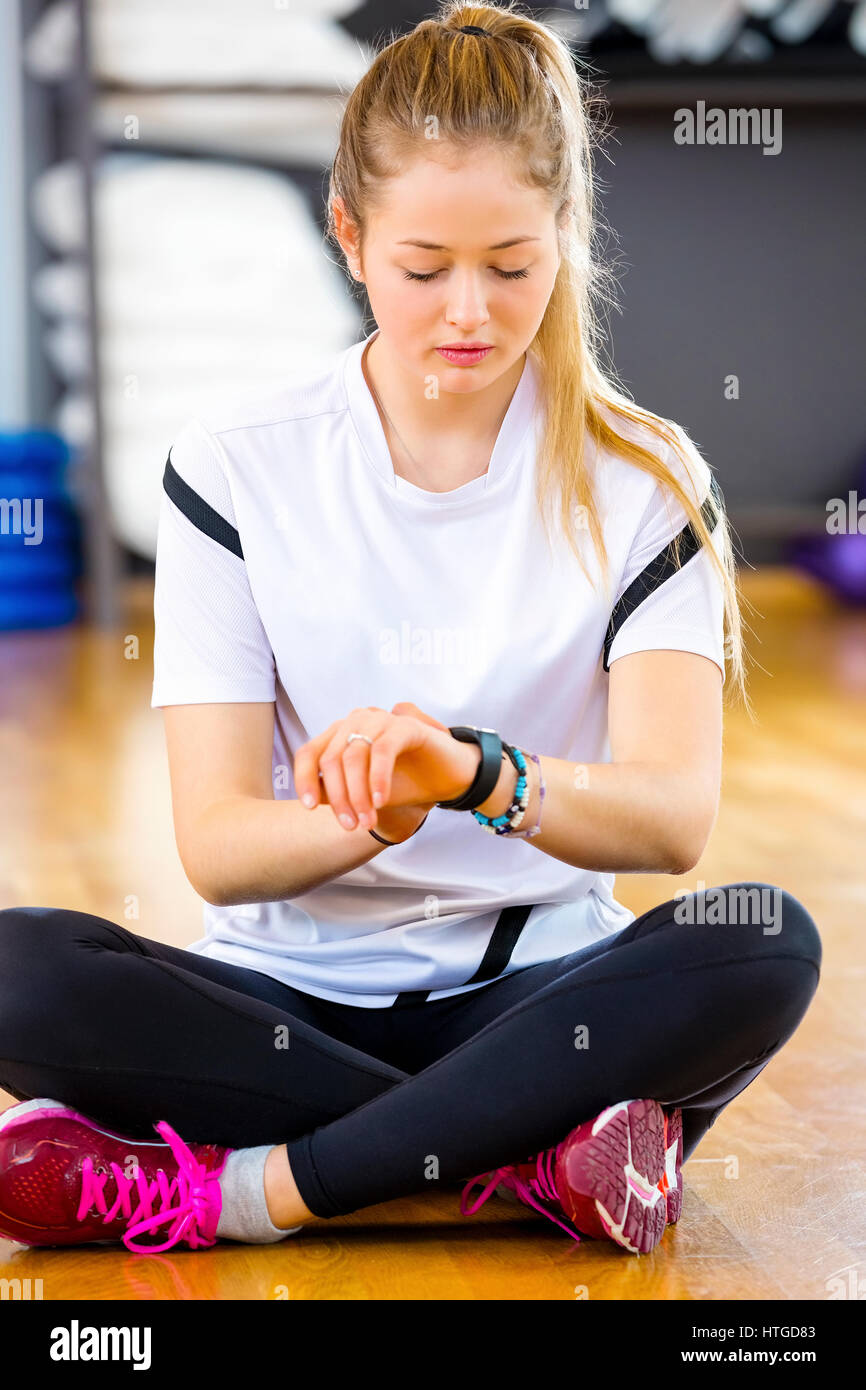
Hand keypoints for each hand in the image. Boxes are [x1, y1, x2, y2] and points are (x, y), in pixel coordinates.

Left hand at [293, 702, 480, 833]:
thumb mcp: (365, 793)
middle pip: (330, 759)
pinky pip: (383, 750)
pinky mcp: (406, 725)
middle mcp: (356, 721)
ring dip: (357, 794)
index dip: (304, 779)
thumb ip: (338, 792)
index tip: (309, 808)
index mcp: (341, 734)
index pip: (309, 753)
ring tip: (367, 821)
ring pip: (354, 756)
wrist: (450, 777)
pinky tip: (381, 800)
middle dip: (338, 797)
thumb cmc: (405, 783)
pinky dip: (379, 778)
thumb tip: (314, 798)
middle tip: (350, 825)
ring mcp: (380, 720)